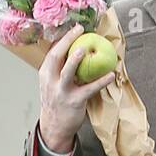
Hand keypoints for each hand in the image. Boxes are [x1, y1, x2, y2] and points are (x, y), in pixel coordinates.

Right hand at [38, 22, 116, 152]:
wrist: (54, 127)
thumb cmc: (56, 102)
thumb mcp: (51, 84)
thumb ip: (59, 69)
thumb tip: (74, 50)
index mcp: (45, 74)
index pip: (52, 52)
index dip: (63, 38)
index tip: (74, 29)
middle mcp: (51, 81)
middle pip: (56, 57)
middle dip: (67, 41)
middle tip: (79, 30)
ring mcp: (62, 91)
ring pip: (67, 72)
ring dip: (75, 60)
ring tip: (85, 49)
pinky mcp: (75, 101)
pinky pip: (88, 89)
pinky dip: (100, 82)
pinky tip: (110, 75)